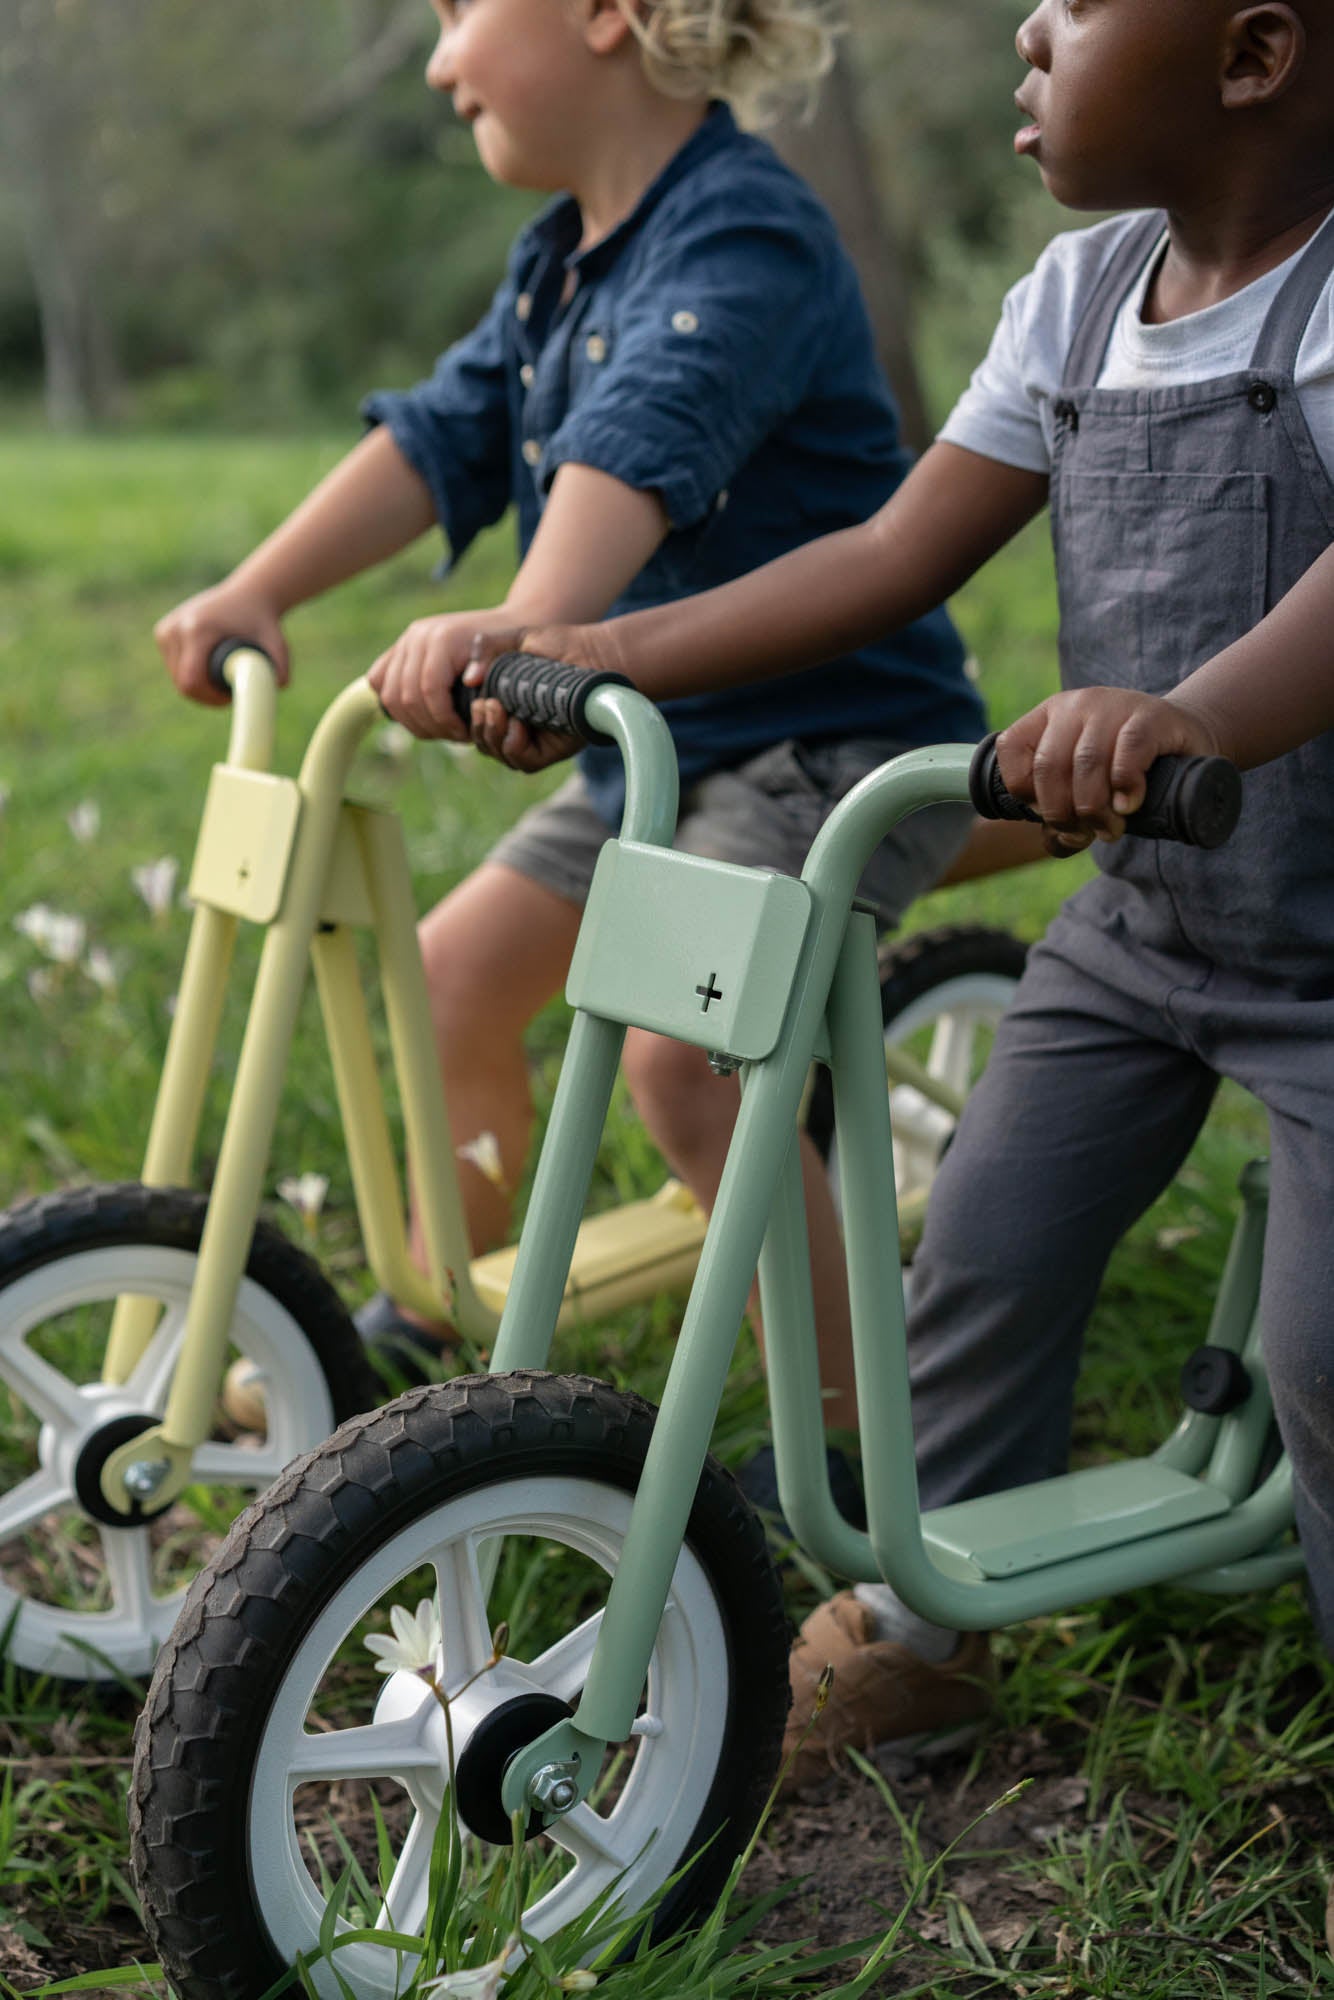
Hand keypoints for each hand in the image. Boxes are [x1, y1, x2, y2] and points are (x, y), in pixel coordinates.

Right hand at [154, 583, 288, 704]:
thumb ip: (280, 667)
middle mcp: (175, 628)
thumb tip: (279, 685)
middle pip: (182, 683)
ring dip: (197, 686)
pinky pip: (174, 666)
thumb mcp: (277, 645)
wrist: (248, 594)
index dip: (209, 698)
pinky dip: (189, 674)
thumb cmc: (263, 622)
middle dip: (205, 695)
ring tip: (221, 680)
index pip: (190, 681)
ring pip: (176, 677)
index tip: (230, 698)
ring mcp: (166, 629)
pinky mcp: (163, 631)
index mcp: (197, 630)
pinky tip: (207, 668)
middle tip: (229, 694)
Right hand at [368, 610, 525, 742]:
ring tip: (441, 731)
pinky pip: (380, 682)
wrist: (503, 626)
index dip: (443, 720)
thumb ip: (489, 664)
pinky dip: (396, 706)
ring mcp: (405, 641)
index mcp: (442, 638)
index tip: (464, 734)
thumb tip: (470, 680)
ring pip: (389, 694)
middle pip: (405, 696)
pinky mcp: (400, 649)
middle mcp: (417, 636)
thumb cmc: (509, 645)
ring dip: (412, 722)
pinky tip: (423, 718)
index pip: (429, 690)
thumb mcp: (509, 653)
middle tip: (454, 736)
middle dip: (429, 725)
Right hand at [460, 621, 620, 773]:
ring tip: (498, 709)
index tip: (476, 699)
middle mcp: (521, 728)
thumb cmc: (560, 645)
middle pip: (486, 744)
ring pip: (502, 755)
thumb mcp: (518, 639)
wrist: (594, 653)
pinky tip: (518, 725)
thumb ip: (487, 647)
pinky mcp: (554, 751)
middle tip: (487, 704)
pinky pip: (525, 762)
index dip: (472, 719)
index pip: (479, 725)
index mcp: (507, 706)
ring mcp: (537, 741)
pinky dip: (514, 747)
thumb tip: (469, 680)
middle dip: (480, 728)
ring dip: (493, 736)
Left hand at [997, 688, 1221, 855]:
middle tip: (1086, 834)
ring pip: (1086, 762)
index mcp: (1048, 716)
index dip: (1026, 794)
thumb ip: (1063, 808)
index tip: (1051, 815)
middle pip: (1049, 766)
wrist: (1184, 740)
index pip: (1012, 751)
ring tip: (1110, 829)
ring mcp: (1112, 706)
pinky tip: (1128, 805)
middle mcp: (1075, 705)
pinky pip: (1128, 751)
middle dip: (1062, 813)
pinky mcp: (1151, 716)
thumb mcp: (1086, 782)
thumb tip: (1056, 843)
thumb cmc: (1127, 768)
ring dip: (1094, 809)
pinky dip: (1124, 785)